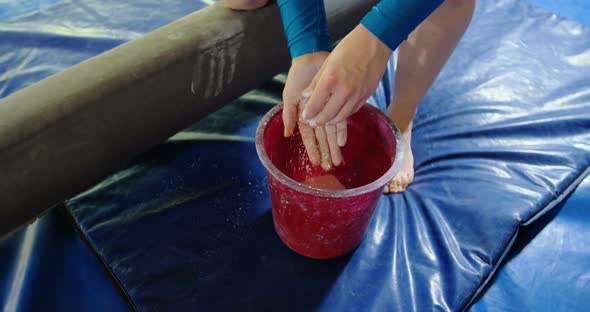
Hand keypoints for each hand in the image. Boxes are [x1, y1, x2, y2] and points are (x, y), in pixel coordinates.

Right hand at [283, 52, 346, 169]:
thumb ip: (289, 115)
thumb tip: (288, 135)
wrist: (312, 58)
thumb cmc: (298, 76)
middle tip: (331, 167)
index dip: (312, 150)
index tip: (316, 163)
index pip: (308, 137)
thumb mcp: (290, 95)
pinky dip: (341, 131)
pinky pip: (340, 120)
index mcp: (303, 115)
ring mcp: (326, 110)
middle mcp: (315, 115)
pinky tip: (343, 142)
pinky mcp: (336, 103)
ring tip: (338, 160)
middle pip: (321, 138)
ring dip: (333, 146)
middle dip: (326, 152)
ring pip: (330, 132)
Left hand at [301, 25, 391, 125]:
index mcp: (330, 81)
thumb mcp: (327, 63)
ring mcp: (356, 95)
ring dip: (330, 121)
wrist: (375, 42)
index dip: (308, 114)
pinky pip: (352, 111)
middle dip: (317, 121)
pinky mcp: (366, 96)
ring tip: (324, 121)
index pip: (314, 105)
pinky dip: (343, 115)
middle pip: (327, 115)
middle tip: (312, 122)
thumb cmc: (349, 48)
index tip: (304, 116)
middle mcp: (343, 91)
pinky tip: (337, 114)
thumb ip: (315, 82)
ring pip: (340, 117)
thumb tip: (305, 96)